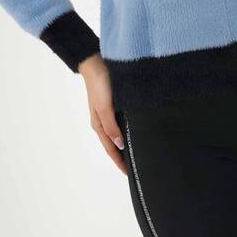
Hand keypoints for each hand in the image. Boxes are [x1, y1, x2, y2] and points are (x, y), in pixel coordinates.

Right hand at [78, 53, 127, 175]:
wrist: (96, 62)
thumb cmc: (99, 84)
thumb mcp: (105, 106)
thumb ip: (111, 126)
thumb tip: (119, 145)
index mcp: (99, 125)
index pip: (111, 149)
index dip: (120, 162)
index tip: (131, 175)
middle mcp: (103, 120)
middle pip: (115, 143)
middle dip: (124, 156)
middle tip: (138, 167)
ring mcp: (109, 112)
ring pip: (119, 132)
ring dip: (127, 143)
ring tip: (140, 151)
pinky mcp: (115, 102)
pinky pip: (123, 121)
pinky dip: (129, 129)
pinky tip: (138, 128)